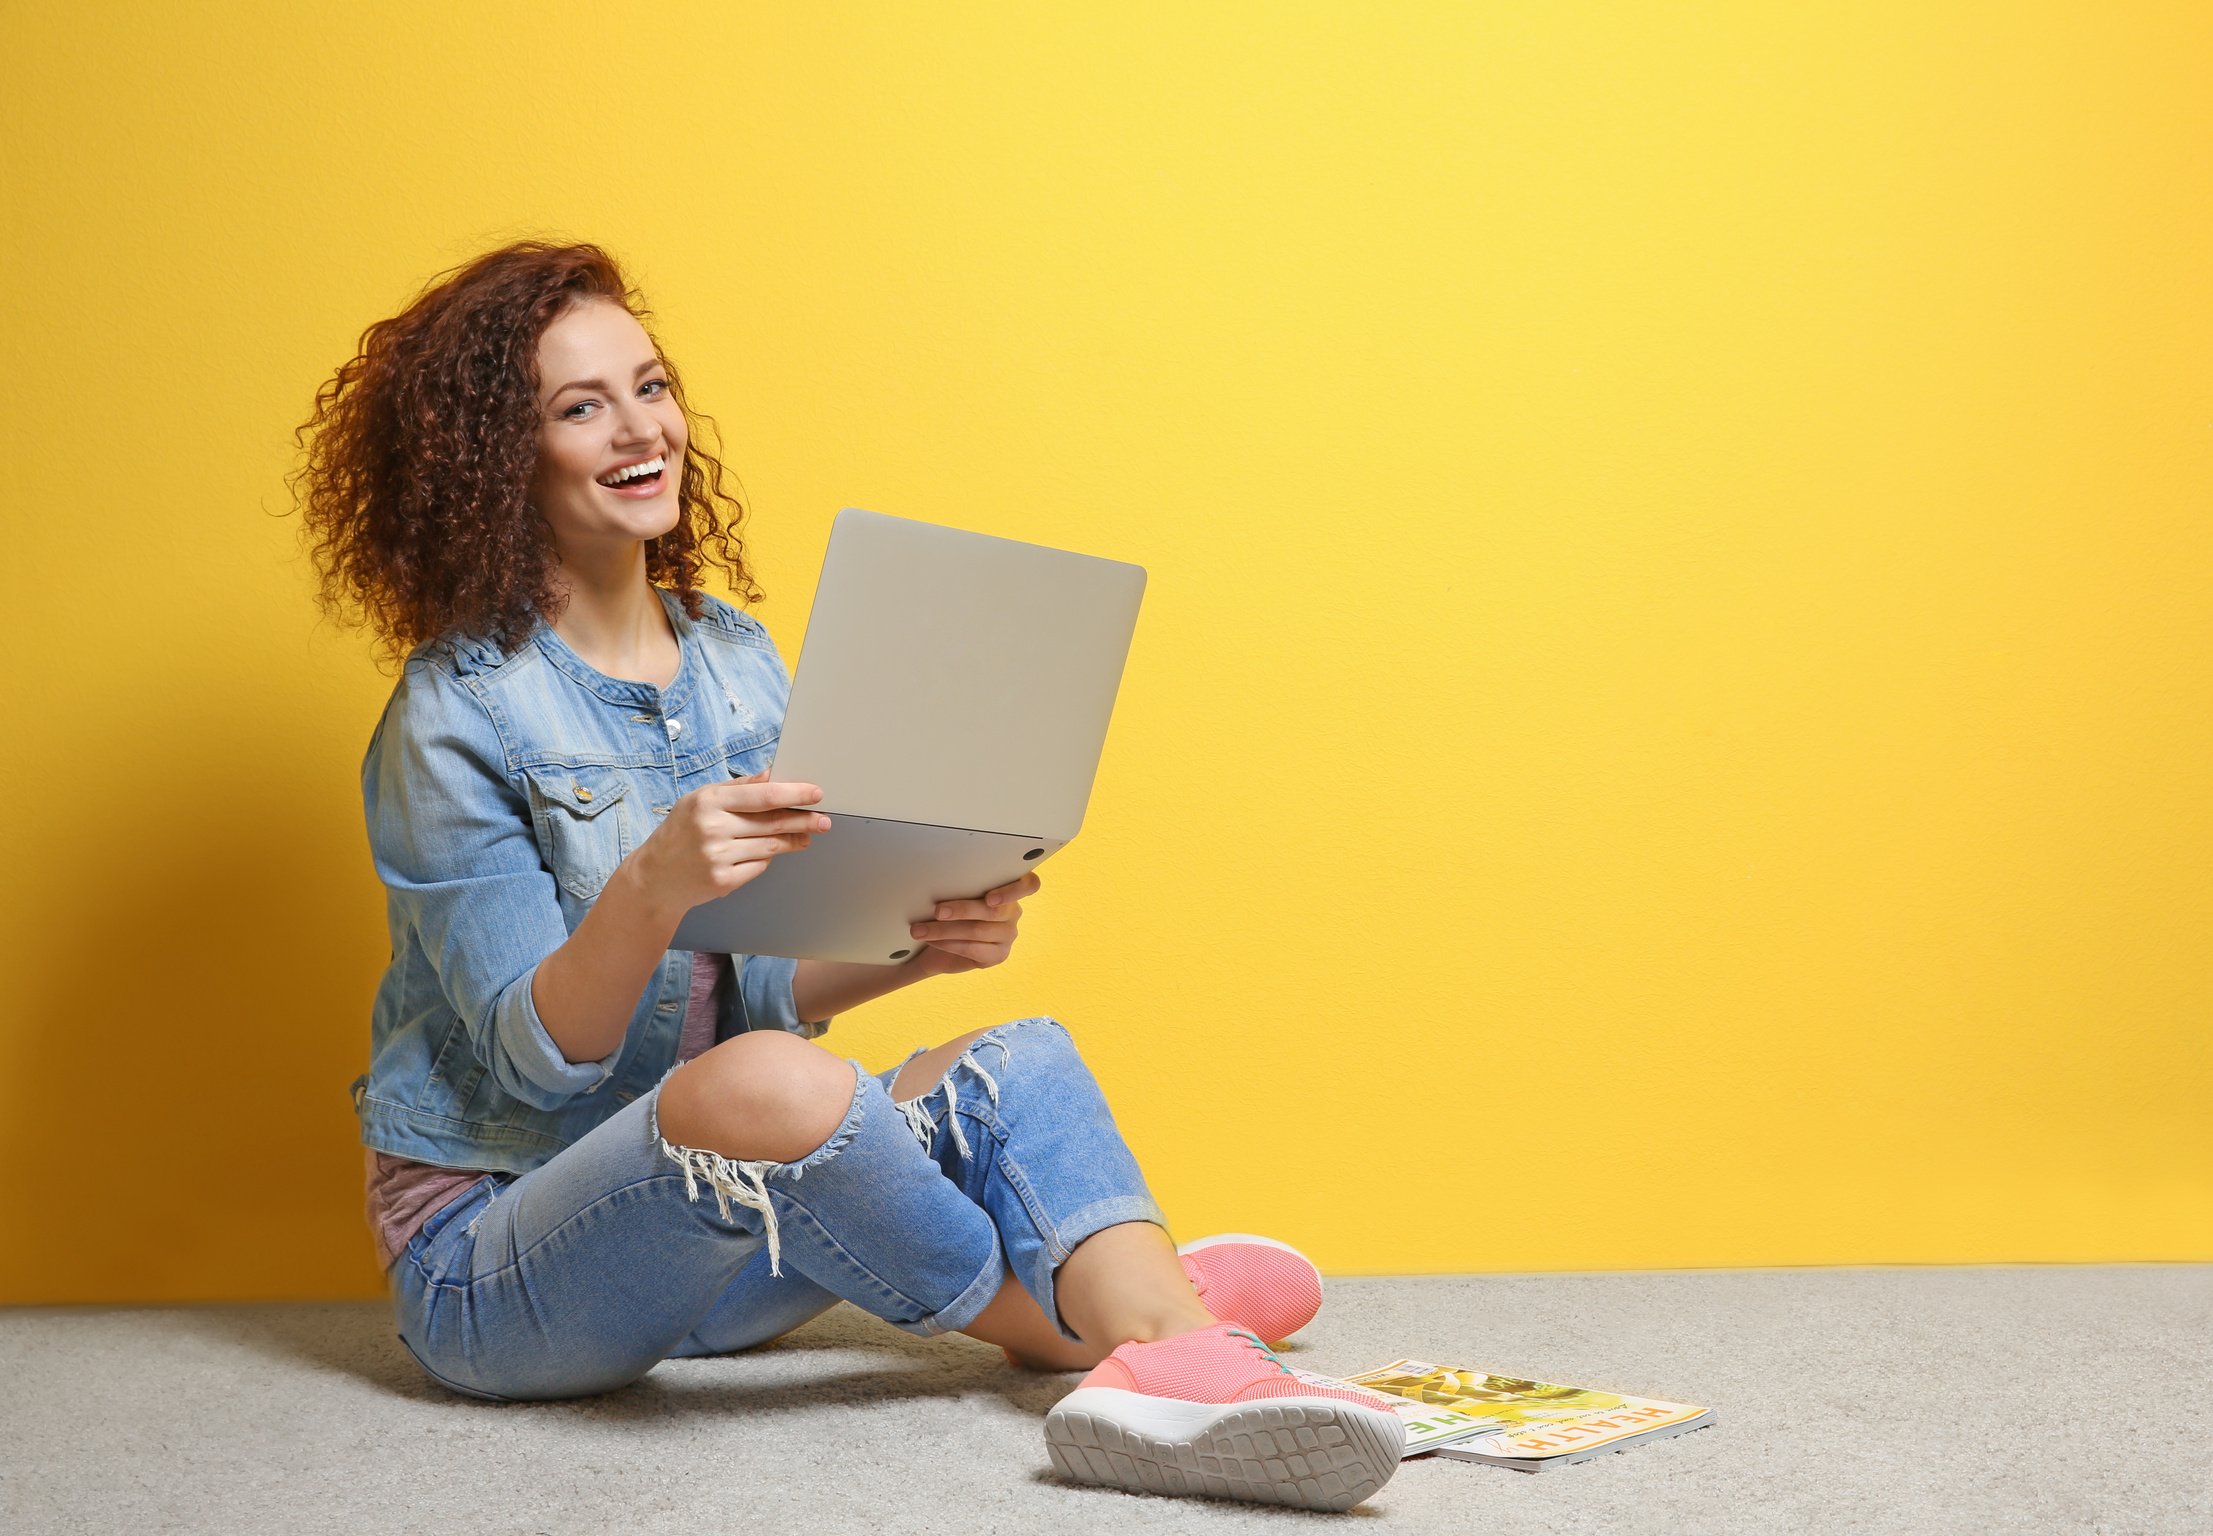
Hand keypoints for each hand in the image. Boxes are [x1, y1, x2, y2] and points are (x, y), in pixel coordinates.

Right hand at [627, 769, 828, 922]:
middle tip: (823, 820)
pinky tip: (766, 854)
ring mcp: (718, 857)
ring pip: (771, 847)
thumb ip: (737, 788)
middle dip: (804, 820)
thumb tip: (771, 775)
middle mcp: (713, 828)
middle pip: (773, 823)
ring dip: (794, 840)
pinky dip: (766, 859)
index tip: (815, 793)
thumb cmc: (679, 833)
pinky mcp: (723, 881)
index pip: (764, 795)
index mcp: (708, 801)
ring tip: (806, 836)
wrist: (654, 877)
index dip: (795, 793)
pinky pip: (759, 866)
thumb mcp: (700, 800)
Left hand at [906, 871, 1042, 975]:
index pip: (1030, 885)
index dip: (1014, 890)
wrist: (938, 943)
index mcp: (1010, 888)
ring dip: (945, 930)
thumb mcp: (956, 892)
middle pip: (994, 911)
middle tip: (937, 911)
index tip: (989, 898)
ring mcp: (1009, 935)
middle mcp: (1014, 912)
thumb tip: (944, 879)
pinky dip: (948, 944)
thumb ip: (961, 886)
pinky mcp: (998, 955)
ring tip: (920, 929)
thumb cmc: (949, 910)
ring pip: (978, 931)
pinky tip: (932, 940)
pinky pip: (973, 949)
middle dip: (961, 910)